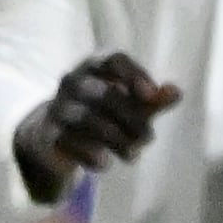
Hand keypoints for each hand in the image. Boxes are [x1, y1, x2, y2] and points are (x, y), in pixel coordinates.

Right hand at [12, 55, 176, 200]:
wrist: (54, 139)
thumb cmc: (103, 114)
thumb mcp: (132, 106)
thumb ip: (154, 100)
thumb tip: (176, 93)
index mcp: (95, 67)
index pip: (113, 59)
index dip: (134, 74)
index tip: (151, 95)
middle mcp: (72, 81)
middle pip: (103, 93)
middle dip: (132, 118)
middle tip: (149, 138)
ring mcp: (56, 107)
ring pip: (87, 119)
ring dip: (117, 139)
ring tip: (134, 154)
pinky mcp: (45, 134)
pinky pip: (70, 142)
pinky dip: (92, 154)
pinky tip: (106, 163)